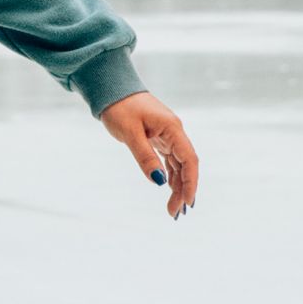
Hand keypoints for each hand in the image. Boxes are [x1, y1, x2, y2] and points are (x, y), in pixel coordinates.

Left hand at [100, 91, 198, 219]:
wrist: (111, 90)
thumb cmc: (120, 108)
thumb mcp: (130, 134)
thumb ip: (145, 157)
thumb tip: (159, 181)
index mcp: (172, 129)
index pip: (189, 159)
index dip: (191, 182)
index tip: (188, 202)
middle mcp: (174, 132)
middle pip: (186, 165)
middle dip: (183, 190)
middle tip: (174, 213)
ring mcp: (167, 135)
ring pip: (178, 165)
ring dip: (177, 185)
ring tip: (172, 208)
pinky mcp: (159, 138)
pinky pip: (169, 160)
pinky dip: (169, 175)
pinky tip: (168, 189)